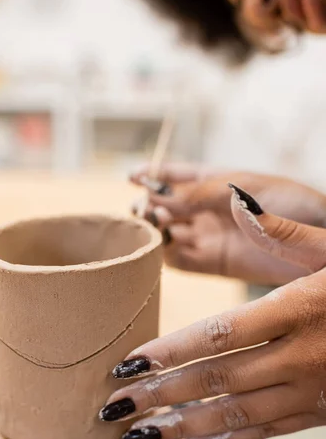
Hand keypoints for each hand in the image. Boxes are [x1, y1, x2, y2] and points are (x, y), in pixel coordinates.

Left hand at [100, 185, 325, 438]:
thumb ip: (283, 230)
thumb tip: (236, 199)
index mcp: (300, 309)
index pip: (222, 333)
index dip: (172, 350)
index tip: (130, 362)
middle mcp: (302, 355)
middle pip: (217, 378)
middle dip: (161, 394)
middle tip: (113, 406)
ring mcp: (311, 391)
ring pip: (236, 414)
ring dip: (182, 426)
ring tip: (138, 434)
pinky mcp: (319, 413)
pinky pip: (267, 432)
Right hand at [132, 164, 325, 284]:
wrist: (318, 241)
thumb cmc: (288, 202)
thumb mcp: (241, 188)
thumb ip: (199, 194)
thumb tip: (158, 199)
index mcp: (213, 183)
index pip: (175, 175)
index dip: (151, 174)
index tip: (131, 176)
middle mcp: (205, 210)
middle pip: (164, 207)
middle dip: (147, 206)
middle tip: (142, 210)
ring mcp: (206, 237)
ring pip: (166, 234)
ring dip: (152, 231)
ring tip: (151, 227)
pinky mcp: (211, 264)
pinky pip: (178, 261)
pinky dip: (162, 257)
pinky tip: (156, 251)